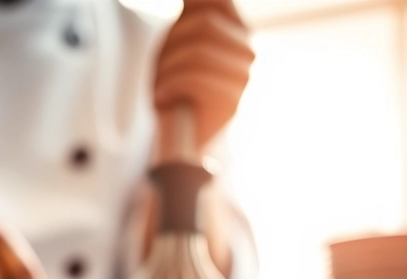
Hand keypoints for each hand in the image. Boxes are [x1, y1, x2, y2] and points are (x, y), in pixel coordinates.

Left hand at [154, 0, 253, 150]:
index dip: (188, 14)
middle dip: (171, 45)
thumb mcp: (177, 39)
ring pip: (198, 50)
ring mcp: (243, 75)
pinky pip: (194, 77)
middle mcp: (247, 50)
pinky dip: (168, 86)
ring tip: (161, 86)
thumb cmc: (174, 86)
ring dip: (167, 69)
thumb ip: (191, 11)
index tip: (172, 34)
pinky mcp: (232, 100)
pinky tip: (164, 97)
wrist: (178, 137)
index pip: (216, 1)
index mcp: (236, 30)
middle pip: (204, 23)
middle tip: (159, 70)